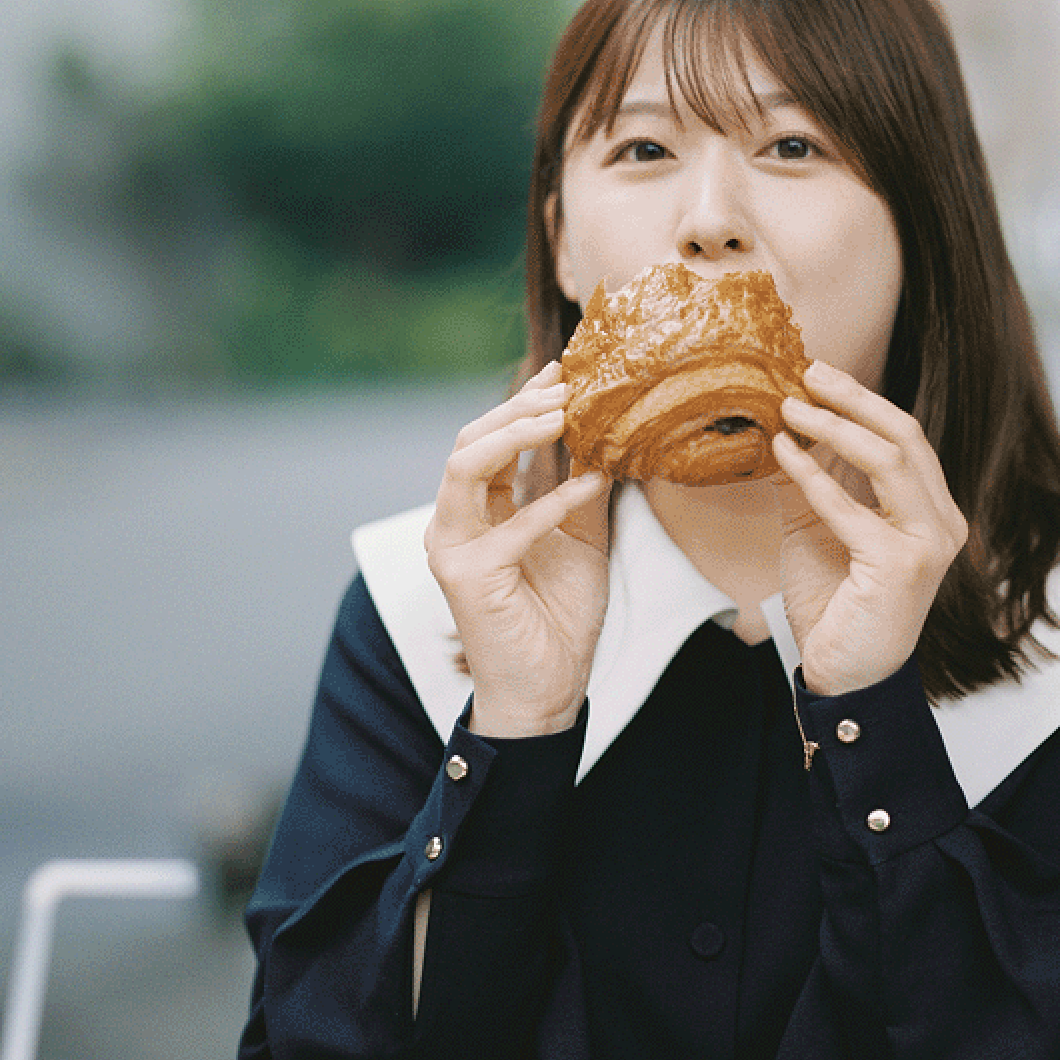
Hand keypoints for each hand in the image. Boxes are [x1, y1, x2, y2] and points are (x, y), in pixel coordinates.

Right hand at [423, 360, 610, 736]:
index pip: (488, 439)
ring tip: (564, 415)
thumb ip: (583, 487)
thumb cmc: (560, 616)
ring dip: (515, 433)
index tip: (565, 371)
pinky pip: (510, 526)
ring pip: (465, 465)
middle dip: (518, 407)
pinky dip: (552, 500)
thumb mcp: (583, 537)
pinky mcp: (467, 578)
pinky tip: (591, 482)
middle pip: (469, 440)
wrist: (550, 687)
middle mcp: (453, 523)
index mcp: (476, 511)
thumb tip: (607, 433)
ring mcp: (452, 549)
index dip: (523, 402)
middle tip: (568, 386)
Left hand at [770, 360, 968, 695]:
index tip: (819, 374)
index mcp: (933, 512)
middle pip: (905, 436)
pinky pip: (850, 507)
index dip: (863, 401)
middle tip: (809, 371)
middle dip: (855, 398)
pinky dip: (812, 474)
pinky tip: (782, 452)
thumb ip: (812, 482)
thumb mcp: (818, 530)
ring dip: (835, 426)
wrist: (846, 679)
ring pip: (889, 459)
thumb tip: (783, 425)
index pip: (905, 439)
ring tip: (792, 405)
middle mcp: (943, 524)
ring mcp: (929, 545)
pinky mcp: (901, 567)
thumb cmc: (837, 607)